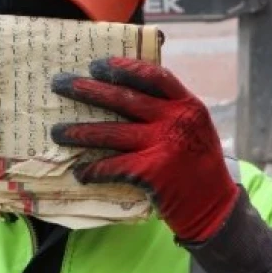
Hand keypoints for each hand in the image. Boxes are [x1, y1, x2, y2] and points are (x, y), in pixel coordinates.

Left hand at [49, 57, 238, 241]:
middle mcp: (176, 120)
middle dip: (88, 90)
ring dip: (79, 132)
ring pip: (111, 133)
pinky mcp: (151, 172)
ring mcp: (163, 145)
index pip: (154, 76)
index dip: (124, 68)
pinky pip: (112, 166)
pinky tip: (80, 172)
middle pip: (124, 99)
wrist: (215, 208)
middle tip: (61, 84)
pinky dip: (93, 170)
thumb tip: (126, 96)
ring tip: (57, 132)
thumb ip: (169, 112)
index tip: (98, 64)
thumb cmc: (199, 168)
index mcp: (187, 105)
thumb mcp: (194, 130)